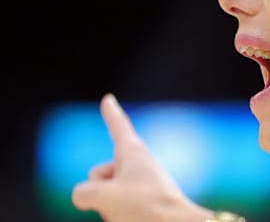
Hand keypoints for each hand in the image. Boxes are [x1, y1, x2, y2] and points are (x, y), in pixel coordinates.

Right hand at [72, 94, 212, 221]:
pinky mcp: (143, 203)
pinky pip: (116, 210)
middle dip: (99, 193)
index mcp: (133, 153)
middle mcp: (138, 164)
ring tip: (135, 215)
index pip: (117, 127)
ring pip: (105, 196)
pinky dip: (118, 218)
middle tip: (128, 203)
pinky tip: (133, 220)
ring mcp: (140, 185)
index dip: (110, 113)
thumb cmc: (145, 208)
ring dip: (109, 209)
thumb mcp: (102, 196)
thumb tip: (85, 197)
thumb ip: (83, 192)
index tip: (108, 99)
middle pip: (98, 174)